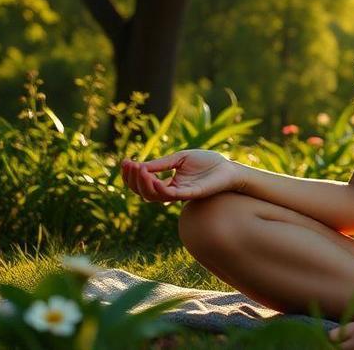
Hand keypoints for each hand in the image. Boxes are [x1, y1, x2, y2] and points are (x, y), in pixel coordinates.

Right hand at [120, 149, 240, 202]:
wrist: (228, 168)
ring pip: (154, 196)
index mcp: (169, 182)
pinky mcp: (191, 194)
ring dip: (143, 183)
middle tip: (130, 165)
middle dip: (134, 179)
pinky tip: (152, 178)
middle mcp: (172, 191)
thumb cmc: (206, 162)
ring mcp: (180, 194)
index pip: (144, 184)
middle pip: (145, 192)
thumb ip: (162, 164)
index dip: (132, 176)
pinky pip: (171, 195)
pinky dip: (159, 188)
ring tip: (139, 169)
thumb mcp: (180, 158)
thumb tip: (140, 166)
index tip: (125, 162)